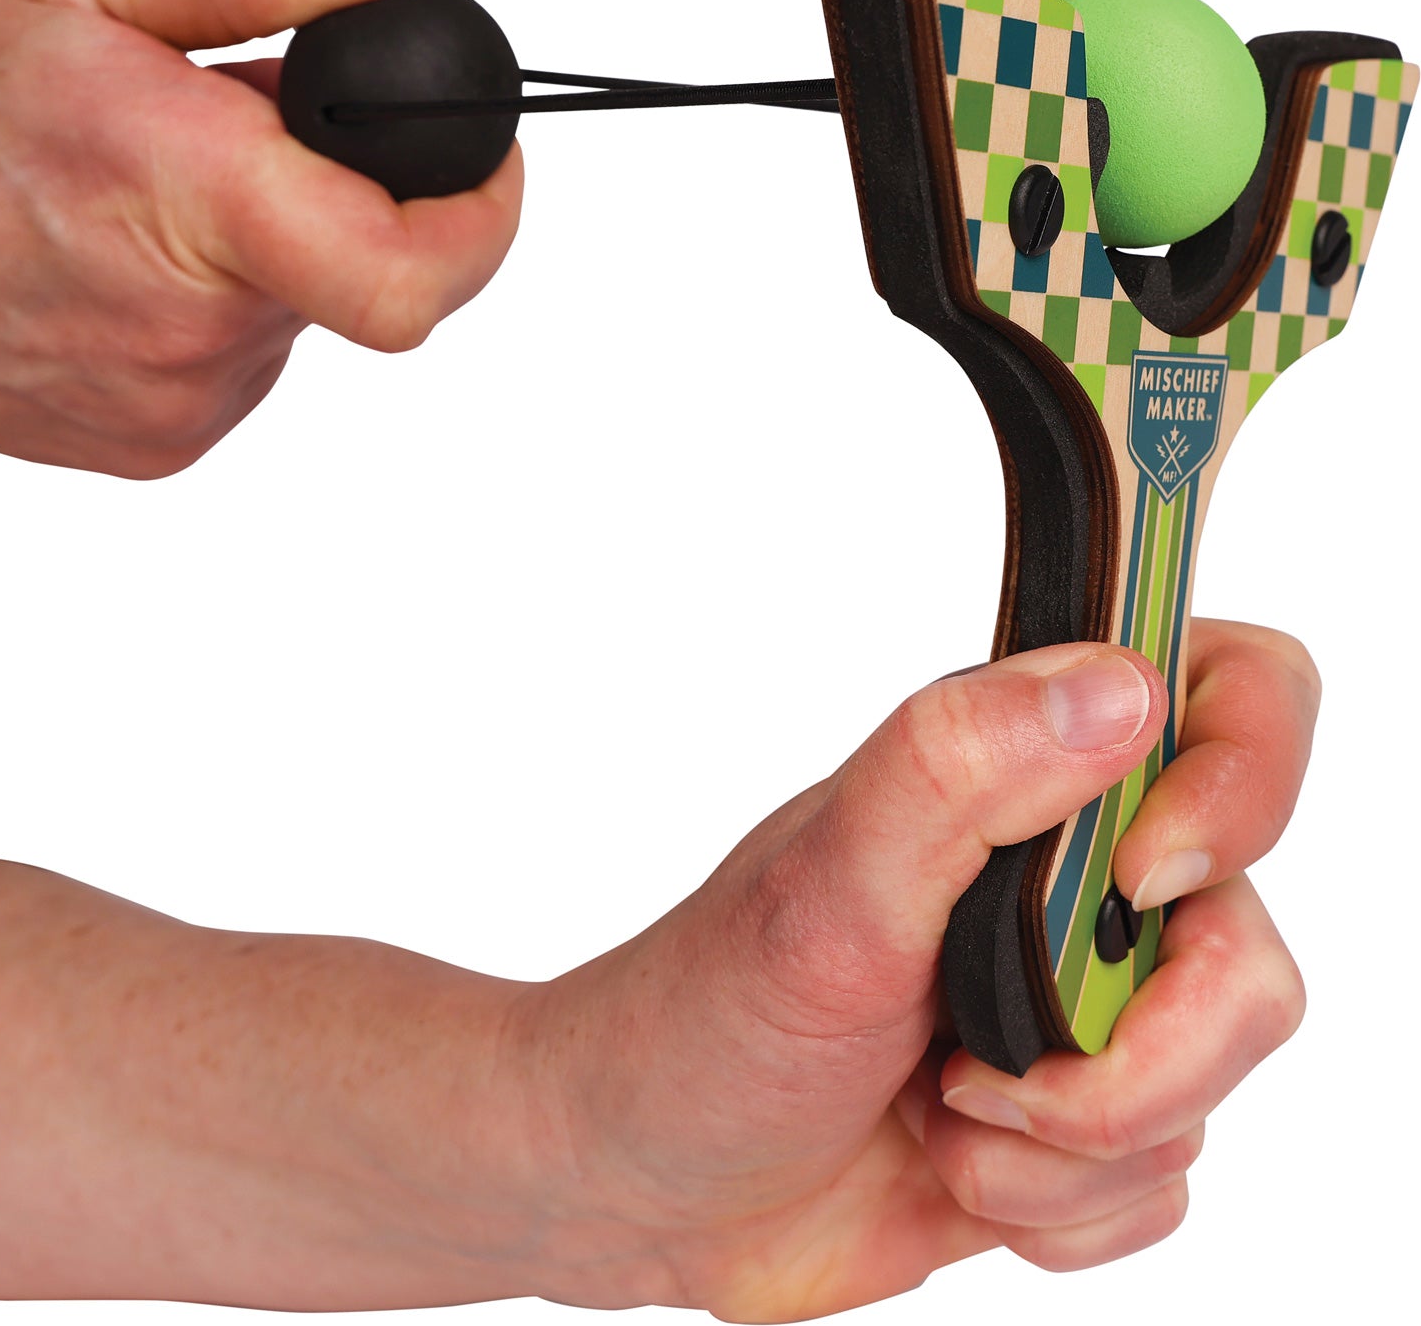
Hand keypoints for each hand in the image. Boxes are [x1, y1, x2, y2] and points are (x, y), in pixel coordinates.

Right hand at [0, 0, 522, 477]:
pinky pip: (249, 361)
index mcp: (193, 203)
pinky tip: (138, 264)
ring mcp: (187, 403)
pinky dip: (227, 303)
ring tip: (163, 200)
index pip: (411, 269)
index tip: (484, 160)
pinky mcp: (167, 444)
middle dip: (351, 199)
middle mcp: (201, 328)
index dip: (483, 219)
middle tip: (261, 142)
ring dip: (278, 249)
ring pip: (307, 313)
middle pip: (372, 274)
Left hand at [509, 619, 1315, 1316]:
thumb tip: (1119, 688)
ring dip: (1066, 1144)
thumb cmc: (709, 1018)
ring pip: (1209, 1085)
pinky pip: (1162, 1180)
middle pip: (1243, 949)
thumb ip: (955, 769)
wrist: (652, 1179)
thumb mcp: (823, 885)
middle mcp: (1067, 876)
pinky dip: (1056, 1207)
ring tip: (939, 1113)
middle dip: (1132, 1057)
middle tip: (979, 1070)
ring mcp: (1080, 1002)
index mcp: (1015, 771)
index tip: (1139, 882)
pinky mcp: (1079, 1116)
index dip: (1240, 785)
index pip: (1232, 697)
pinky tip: (953, 1167)